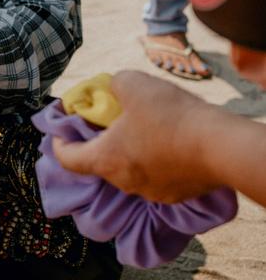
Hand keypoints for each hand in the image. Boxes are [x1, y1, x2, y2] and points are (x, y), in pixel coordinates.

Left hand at [52, 70, 221, 202]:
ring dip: (131, 152)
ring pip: (131, 170)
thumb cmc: (170, 115)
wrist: (220, 146)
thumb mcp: (133, 83)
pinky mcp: (176, 195)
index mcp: (106, 159)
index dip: (59, 144)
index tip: (61, 133)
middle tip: (109, 122)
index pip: (68, 160)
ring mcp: (151, 192)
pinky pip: (157, 177)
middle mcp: (124, 182)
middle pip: (102, 163)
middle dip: (101, 142)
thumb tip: (114, 88)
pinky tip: (168, 143)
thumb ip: (114, 84)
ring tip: (144, 129)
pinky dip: (156, 161)